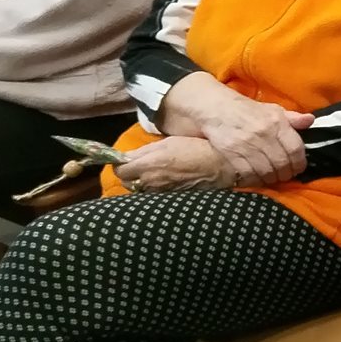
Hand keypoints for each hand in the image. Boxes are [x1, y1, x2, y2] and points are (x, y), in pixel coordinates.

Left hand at [117, 136, 236, 193]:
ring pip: (139, 190)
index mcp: (149, 165)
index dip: (120, 164)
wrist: (221, 166)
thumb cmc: (196, 149)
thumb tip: (126, 157)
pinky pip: (152, 195)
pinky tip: (163, 181)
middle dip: (128, 174)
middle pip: (126, 182)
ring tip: (151, 173)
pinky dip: (152, 189)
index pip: (119, 170)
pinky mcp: (169, 199)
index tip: (126, 158)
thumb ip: (144, 151)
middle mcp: (151, 182)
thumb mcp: (168, 142)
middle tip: (138, 165)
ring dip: (140, 182)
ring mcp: (160, 193)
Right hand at [158, 72, 310, 185]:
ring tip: (273, 178)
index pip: (295, 149)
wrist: (215, 108)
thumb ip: (292, 118)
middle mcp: (263, 134)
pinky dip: (255, 180)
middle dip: (286, 173)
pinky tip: (257, 178)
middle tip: (285, 175)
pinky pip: (249, 175)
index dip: (300, 163)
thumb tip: (310, 120)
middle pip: (282, 164)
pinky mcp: (231, 155)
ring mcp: (246, 146)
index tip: (298, 168)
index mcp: (276, 122)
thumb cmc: (247, 110)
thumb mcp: (272, 109)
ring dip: (272, 179)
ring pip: (267, 172)